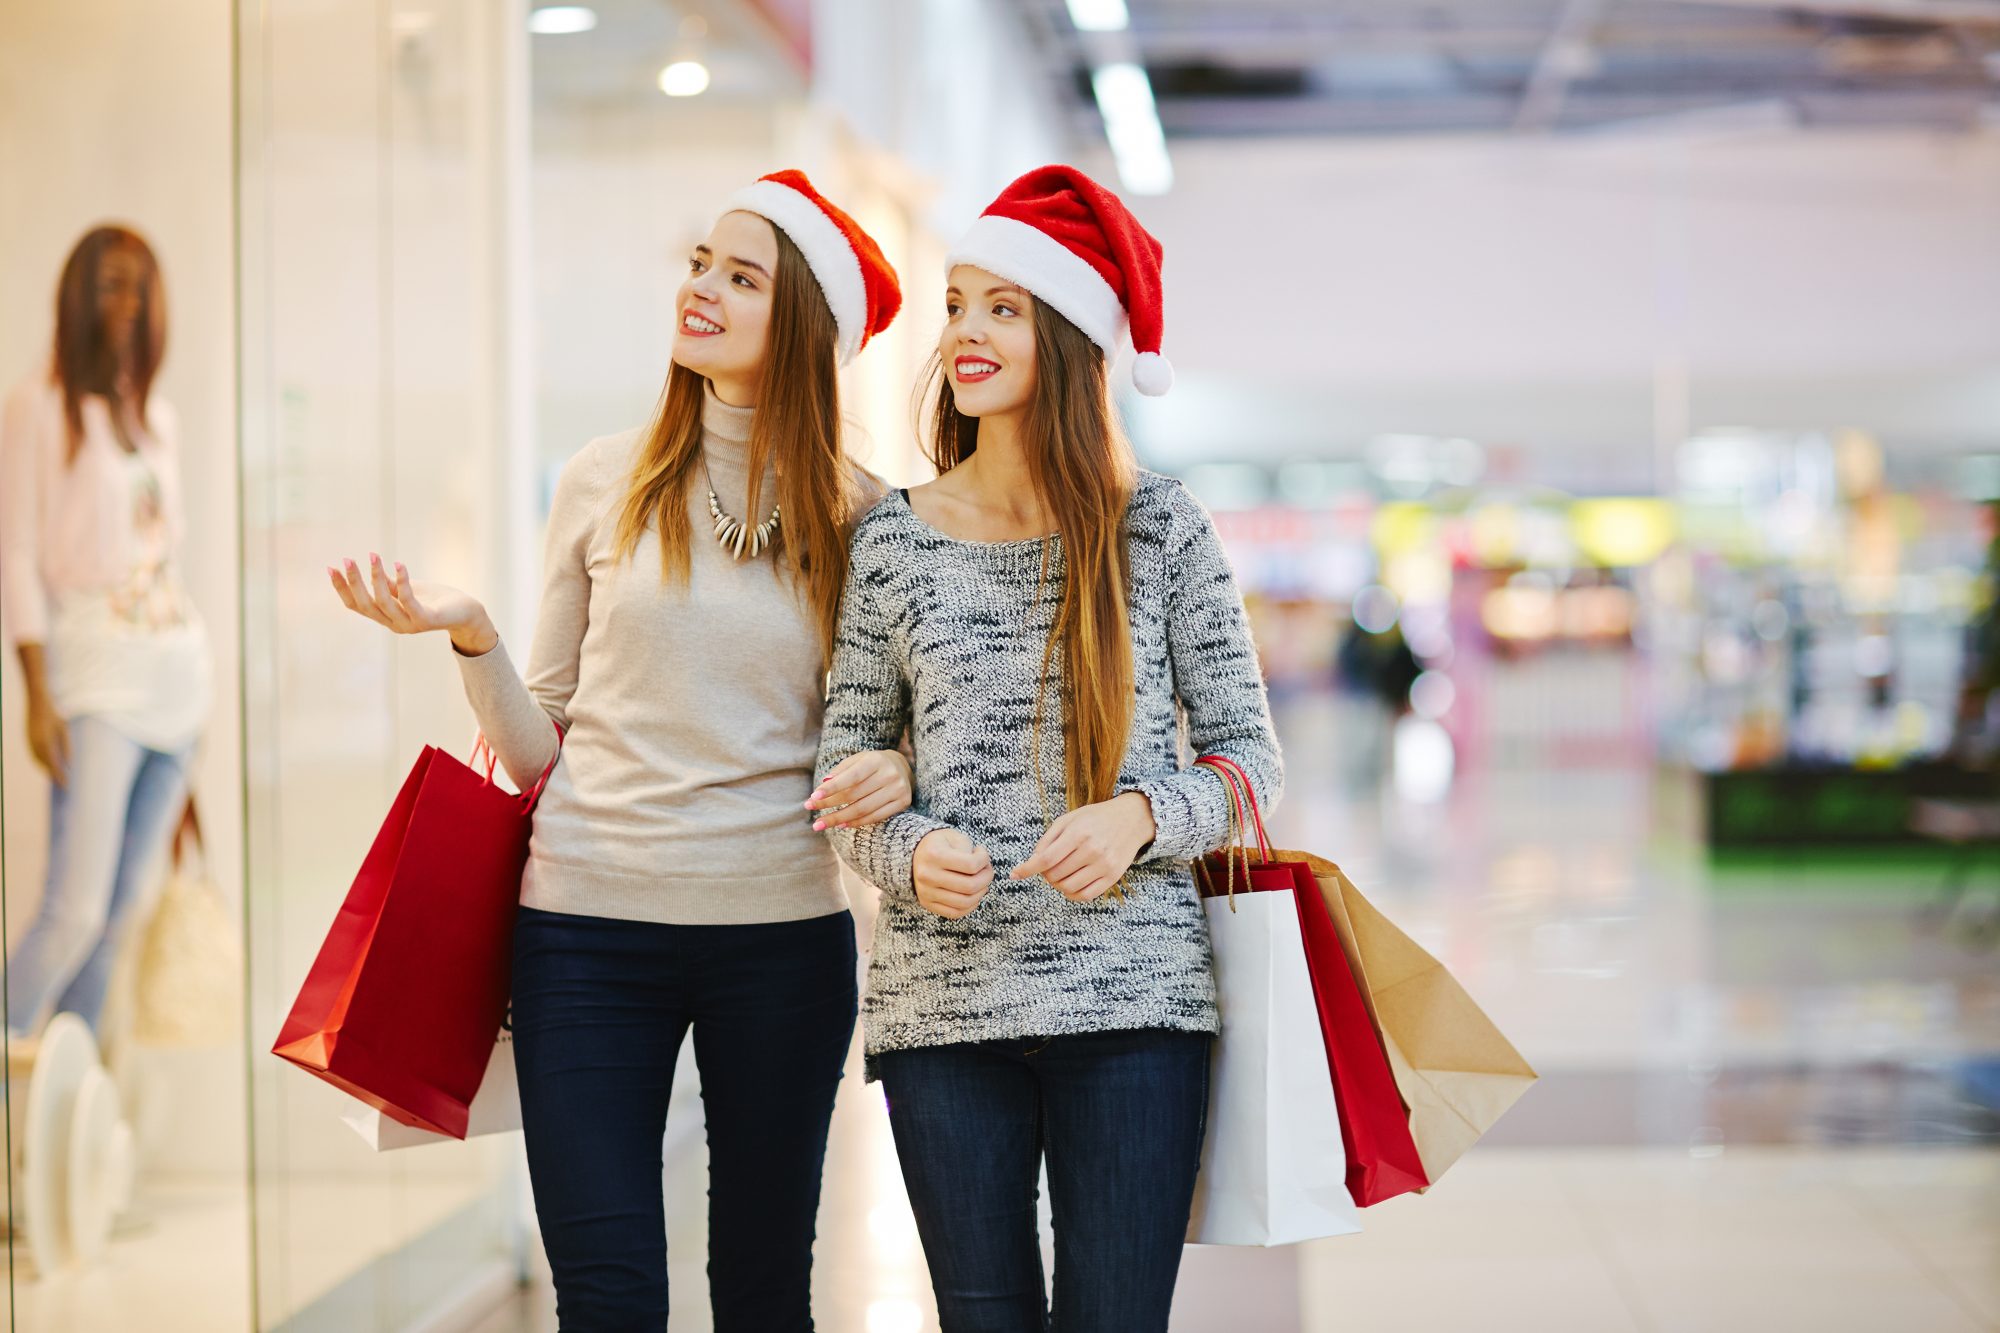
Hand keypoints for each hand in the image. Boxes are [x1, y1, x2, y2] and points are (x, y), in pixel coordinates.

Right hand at [27, 694, 69, 786]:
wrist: (37, 704)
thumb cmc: (54, 716)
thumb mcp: (64, 731)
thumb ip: (66, 747)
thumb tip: (69, 764)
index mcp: (46, 743)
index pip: (53, 765)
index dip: (59, 776)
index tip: (65, 786)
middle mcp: (36, 746)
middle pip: (45, 766)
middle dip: (54, 775)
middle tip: (63, 785)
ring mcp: (30, 743)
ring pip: (38, 762)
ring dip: (46, 770)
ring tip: (57, 778)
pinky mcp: (28, 741)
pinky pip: (34, 756)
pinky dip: (41, 763)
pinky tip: (48, 766)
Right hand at [328, 554, 496, 654]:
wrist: (467, 613)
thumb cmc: (435, 600)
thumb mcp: (407, 589)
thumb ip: (389, 585)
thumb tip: (371, 569)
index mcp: (386, 616)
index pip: (357, 605)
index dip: (342, 589)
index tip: (330, 568)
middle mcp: (394, 624)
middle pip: (366, 604)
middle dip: (354, 582)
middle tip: (346, 560)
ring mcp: (409, 624)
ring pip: (384, 602)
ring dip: (376, 577)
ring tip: (373, 556)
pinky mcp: (426, 620)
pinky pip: (409, 600)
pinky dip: (402, 581)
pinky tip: (398, 564)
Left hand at [806, 750, 912, 829]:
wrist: (902, 766)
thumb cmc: (872, 764)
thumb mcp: (857, 761)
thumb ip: (840, 771)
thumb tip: (823, 784)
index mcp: (876, 760)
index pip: (850, 777)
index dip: (831, 789)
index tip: (812, 798)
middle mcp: (889, 774)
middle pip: (854, 796)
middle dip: (830, 806)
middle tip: (812, 816)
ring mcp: (898, 789)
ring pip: (863, 809)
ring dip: (840, 818)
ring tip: (822, 823)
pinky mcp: (903, 802)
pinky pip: (876, 817)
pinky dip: (857, 823)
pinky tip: (842, 824)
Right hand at [911, 828, 992, 919]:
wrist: (914, 855)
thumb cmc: (938, 844)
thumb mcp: (953, 836)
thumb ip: (968, 848)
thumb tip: (980, 867)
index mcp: (934, 854)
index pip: (971, 864)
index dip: (984, 859)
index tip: (981, 853)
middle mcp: (927, 875)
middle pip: (970, 886)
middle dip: (986, 878)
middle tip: (986, 870)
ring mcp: (926, 892)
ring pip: (965, 902)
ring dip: (980, 893)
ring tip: (981, 883)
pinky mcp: (927, 903)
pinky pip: (955, 913)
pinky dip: (970, 906)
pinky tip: (973, 895)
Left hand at [1010, 792, 1155, 902]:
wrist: (1132, 819)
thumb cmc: (1096, 818)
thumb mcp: (1069, 819)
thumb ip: (1048, 839)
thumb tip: (1032, 861)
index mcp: (1078, 833)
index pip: (1046, 859)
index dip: (1027, 869)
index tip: (1015, 874)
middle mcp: (1092, 850)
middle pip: (1055, 875)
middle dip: (1045, 874)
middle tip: (1047, 866)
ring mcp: (1104, 865)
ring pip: (1068, 888)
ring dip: (1057, 884)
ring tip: (1059, 874)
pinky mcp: (1113, 877)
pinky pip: (1085, 896)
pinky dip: (1072, 893)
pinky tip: (1070, 883)